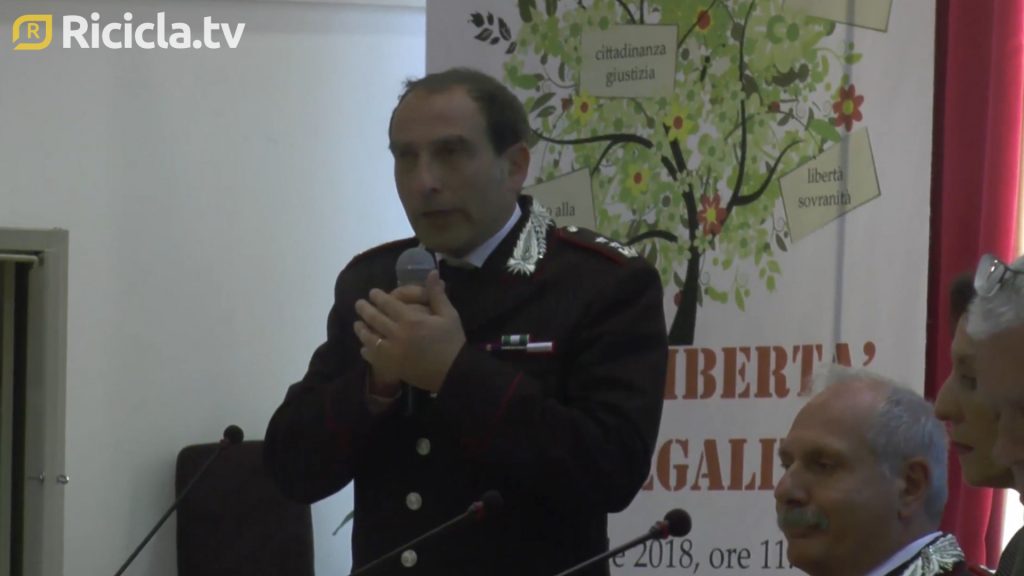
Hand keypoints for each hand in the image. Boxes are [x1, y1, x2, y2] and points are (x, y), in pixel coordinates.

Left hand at [353, 271, 464, 392]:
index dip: (377, 296)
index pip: (387, 304)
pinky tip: (364, 347)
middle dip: (364, 309)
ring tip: (357, 324)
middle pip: (374, 319)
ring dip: (361, 330)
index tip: (372, 292)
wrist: (454, 372)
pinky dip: (366, 351)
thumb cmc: (452, 341)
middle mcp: (397, 334)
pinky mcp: (392, 367)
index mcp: (411, 320)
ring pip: (369, 338)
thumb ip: (437, 294)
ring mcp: (392, 352)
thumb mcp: (449, 315)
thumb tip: (432, 272)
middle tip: (359, 304)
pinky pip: (373, 357)